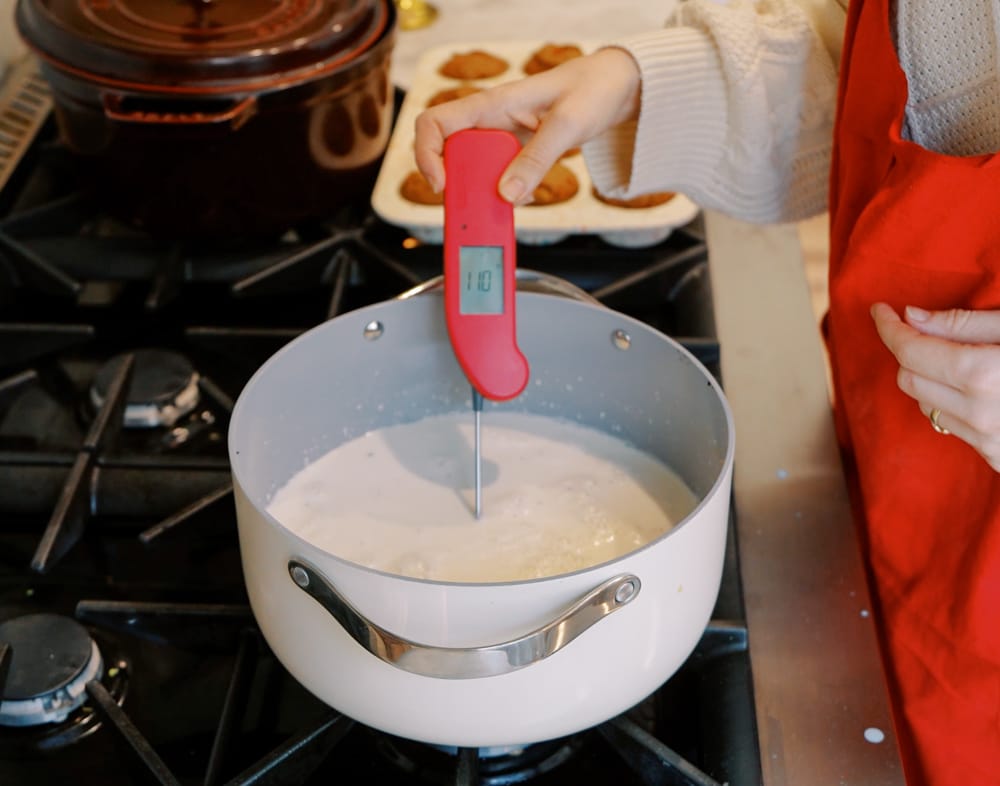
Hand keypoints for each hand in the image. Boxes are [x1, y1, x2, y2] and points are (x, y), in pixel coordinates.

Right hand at [413, 48, 640, 204]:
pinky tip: (524, 196)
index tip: (442, 184)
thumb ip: (536, 160)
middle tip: (477, 203)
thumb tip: (506, 196)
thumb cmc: (593, 89)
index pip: (434, 123)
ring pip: (473, 170)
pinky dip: (505, 193)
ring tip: (505, 204)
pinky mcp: (517, 151)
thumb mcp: (568, 125)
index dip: (427, 155)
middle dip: (458, 183)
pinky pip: (498, 176)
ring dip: (483, 192)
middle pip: (450, 154)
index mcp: (492, 105)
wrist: (619, 86)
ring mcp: (503, 137)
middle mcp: (490, 120)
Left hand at [871, 302, 999, 470]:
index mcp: (983, 373)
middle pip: (908, 378)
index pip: (910, 349)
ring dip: (928, 378)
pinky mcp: (995, 455)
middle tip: (924, 330)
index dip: (889, 327)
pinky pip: (950, 424)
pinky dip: (948, 402)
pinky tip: (976, 389)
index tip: (879, 310)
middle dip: (909, 351)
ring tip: (959, 359)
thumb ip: (965, 323)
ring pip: (924, 404)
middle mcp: (978, 412)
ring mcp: (987, 439)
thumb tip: (913, 317)